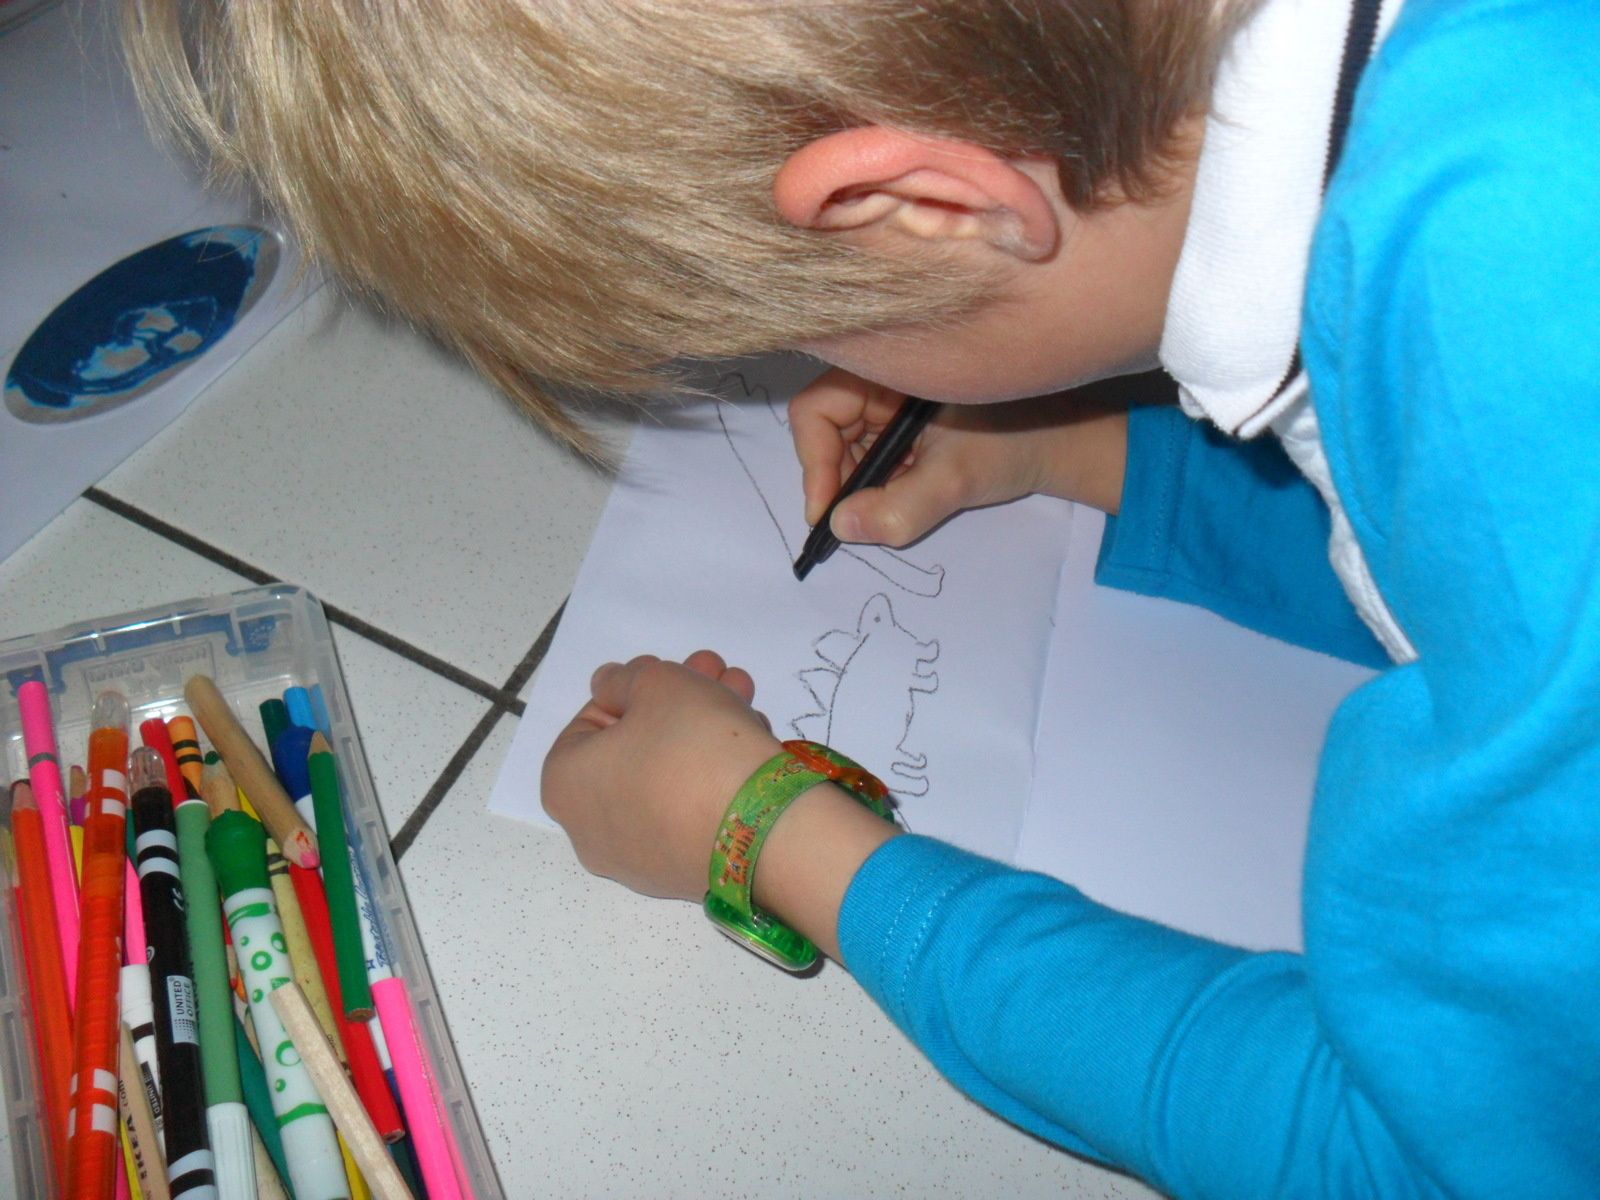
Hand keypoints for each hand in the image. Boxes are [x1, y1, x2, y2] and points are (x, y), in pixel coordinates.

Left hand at [543, 651, 780, 900]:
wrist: (762, 829)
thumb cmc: (692, 745)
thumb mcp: (657, 683)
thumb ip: (625, 678)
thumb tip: (610, 686)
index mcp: (565, 786)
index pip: (589, 722)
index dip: (632, 687)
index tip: (669, 670)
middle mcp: (591, 831)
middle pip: (634, 748)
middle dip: (676, 705)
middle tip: (714, 675)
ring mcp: (639, 859)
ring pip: (666, 777)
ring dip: (701, 732)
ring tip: (744, 700)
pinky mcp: (684, 874)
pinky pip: (688, 812)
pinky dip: (711, 776)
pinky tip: (750, 743)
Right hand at [790, 367, 1128, 546]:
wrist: (1062, 446)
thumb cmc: (1016, 443)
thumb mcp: (957, 478)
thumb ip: (901, 507)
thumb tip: (840, 527)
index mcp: (888, 369)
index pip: (816, 411)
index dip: (814, 462)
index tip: (826, 512)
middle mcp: (880, 381)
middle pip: (825, 431)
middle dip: (838, 478)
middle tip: (856, 520)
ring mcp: (888, 406)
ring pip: (844, 450)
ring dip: (860, 486)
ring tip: (898, 502)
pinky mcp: (901, 428)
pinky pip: (869, 459)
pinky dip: (879, 485)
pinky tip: (909, 493)